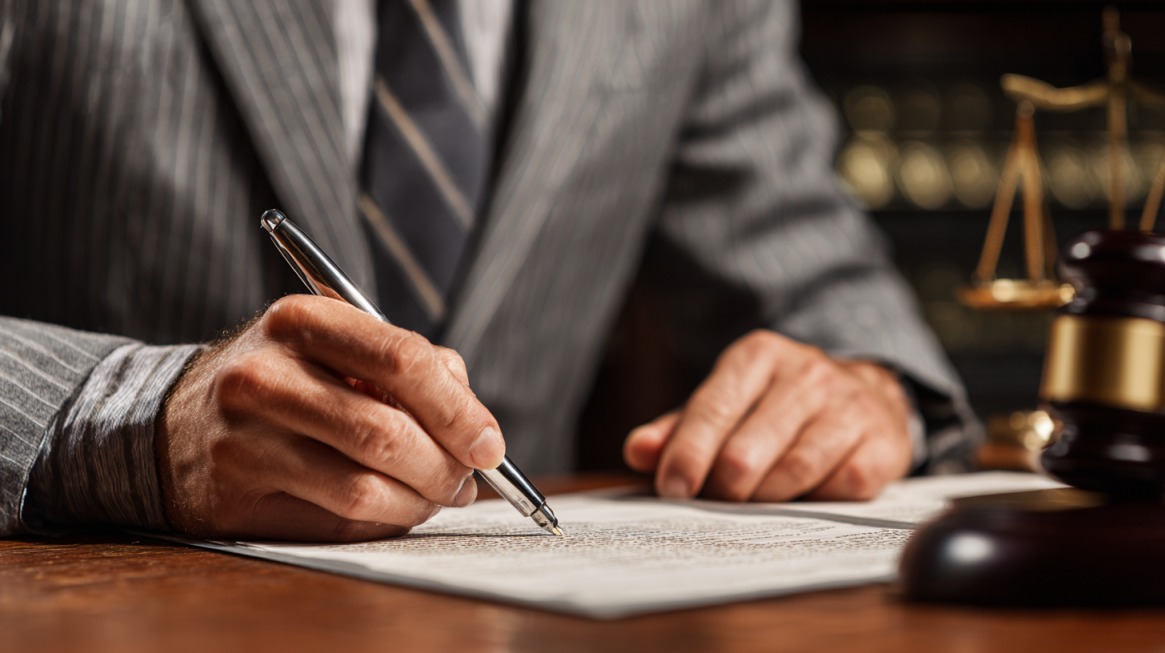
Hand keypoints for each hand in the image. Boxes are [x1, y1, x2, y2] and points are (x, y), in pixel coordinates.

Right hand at [156, 295, 504, 540]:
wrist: (172, 424)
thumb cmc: (281, 383)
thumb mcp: (333, 347)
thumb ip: (407, 368)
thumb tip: (474, 424)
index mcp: (301, 319)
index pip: (403, 359)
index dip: (459, 409)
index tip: (490, 443)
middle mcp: (265, 374)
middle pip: (388, 430)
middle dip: (445, 465)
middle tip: (467, 480)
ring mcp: (244, 436)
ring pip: (365, 484)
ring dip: (418, 500)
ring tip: (434, 497)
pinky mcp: (235, 492)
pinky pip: (336, 519)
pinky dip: (383, 520)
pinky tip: (392, 509)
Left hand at [623, 330, 912, 501]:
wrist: (869, 396)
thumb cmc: (779, 407)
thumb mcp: (727, 404)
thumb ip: (678, 429)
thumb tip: (638, 452)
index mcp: (758, 356)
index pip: (713, 409)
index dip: (688, 455)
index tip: (672, 489)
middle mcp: (807, 373)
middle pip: (746, 451)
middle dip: (723, 488)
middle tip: (716, 502)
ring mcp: (849, 406)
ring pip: (792, 474)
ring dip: (765, 500)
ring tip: (755, 502)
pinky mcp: (882, 444)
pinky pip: (838, 490)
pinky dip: (815, 503)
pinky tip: (807, 495)